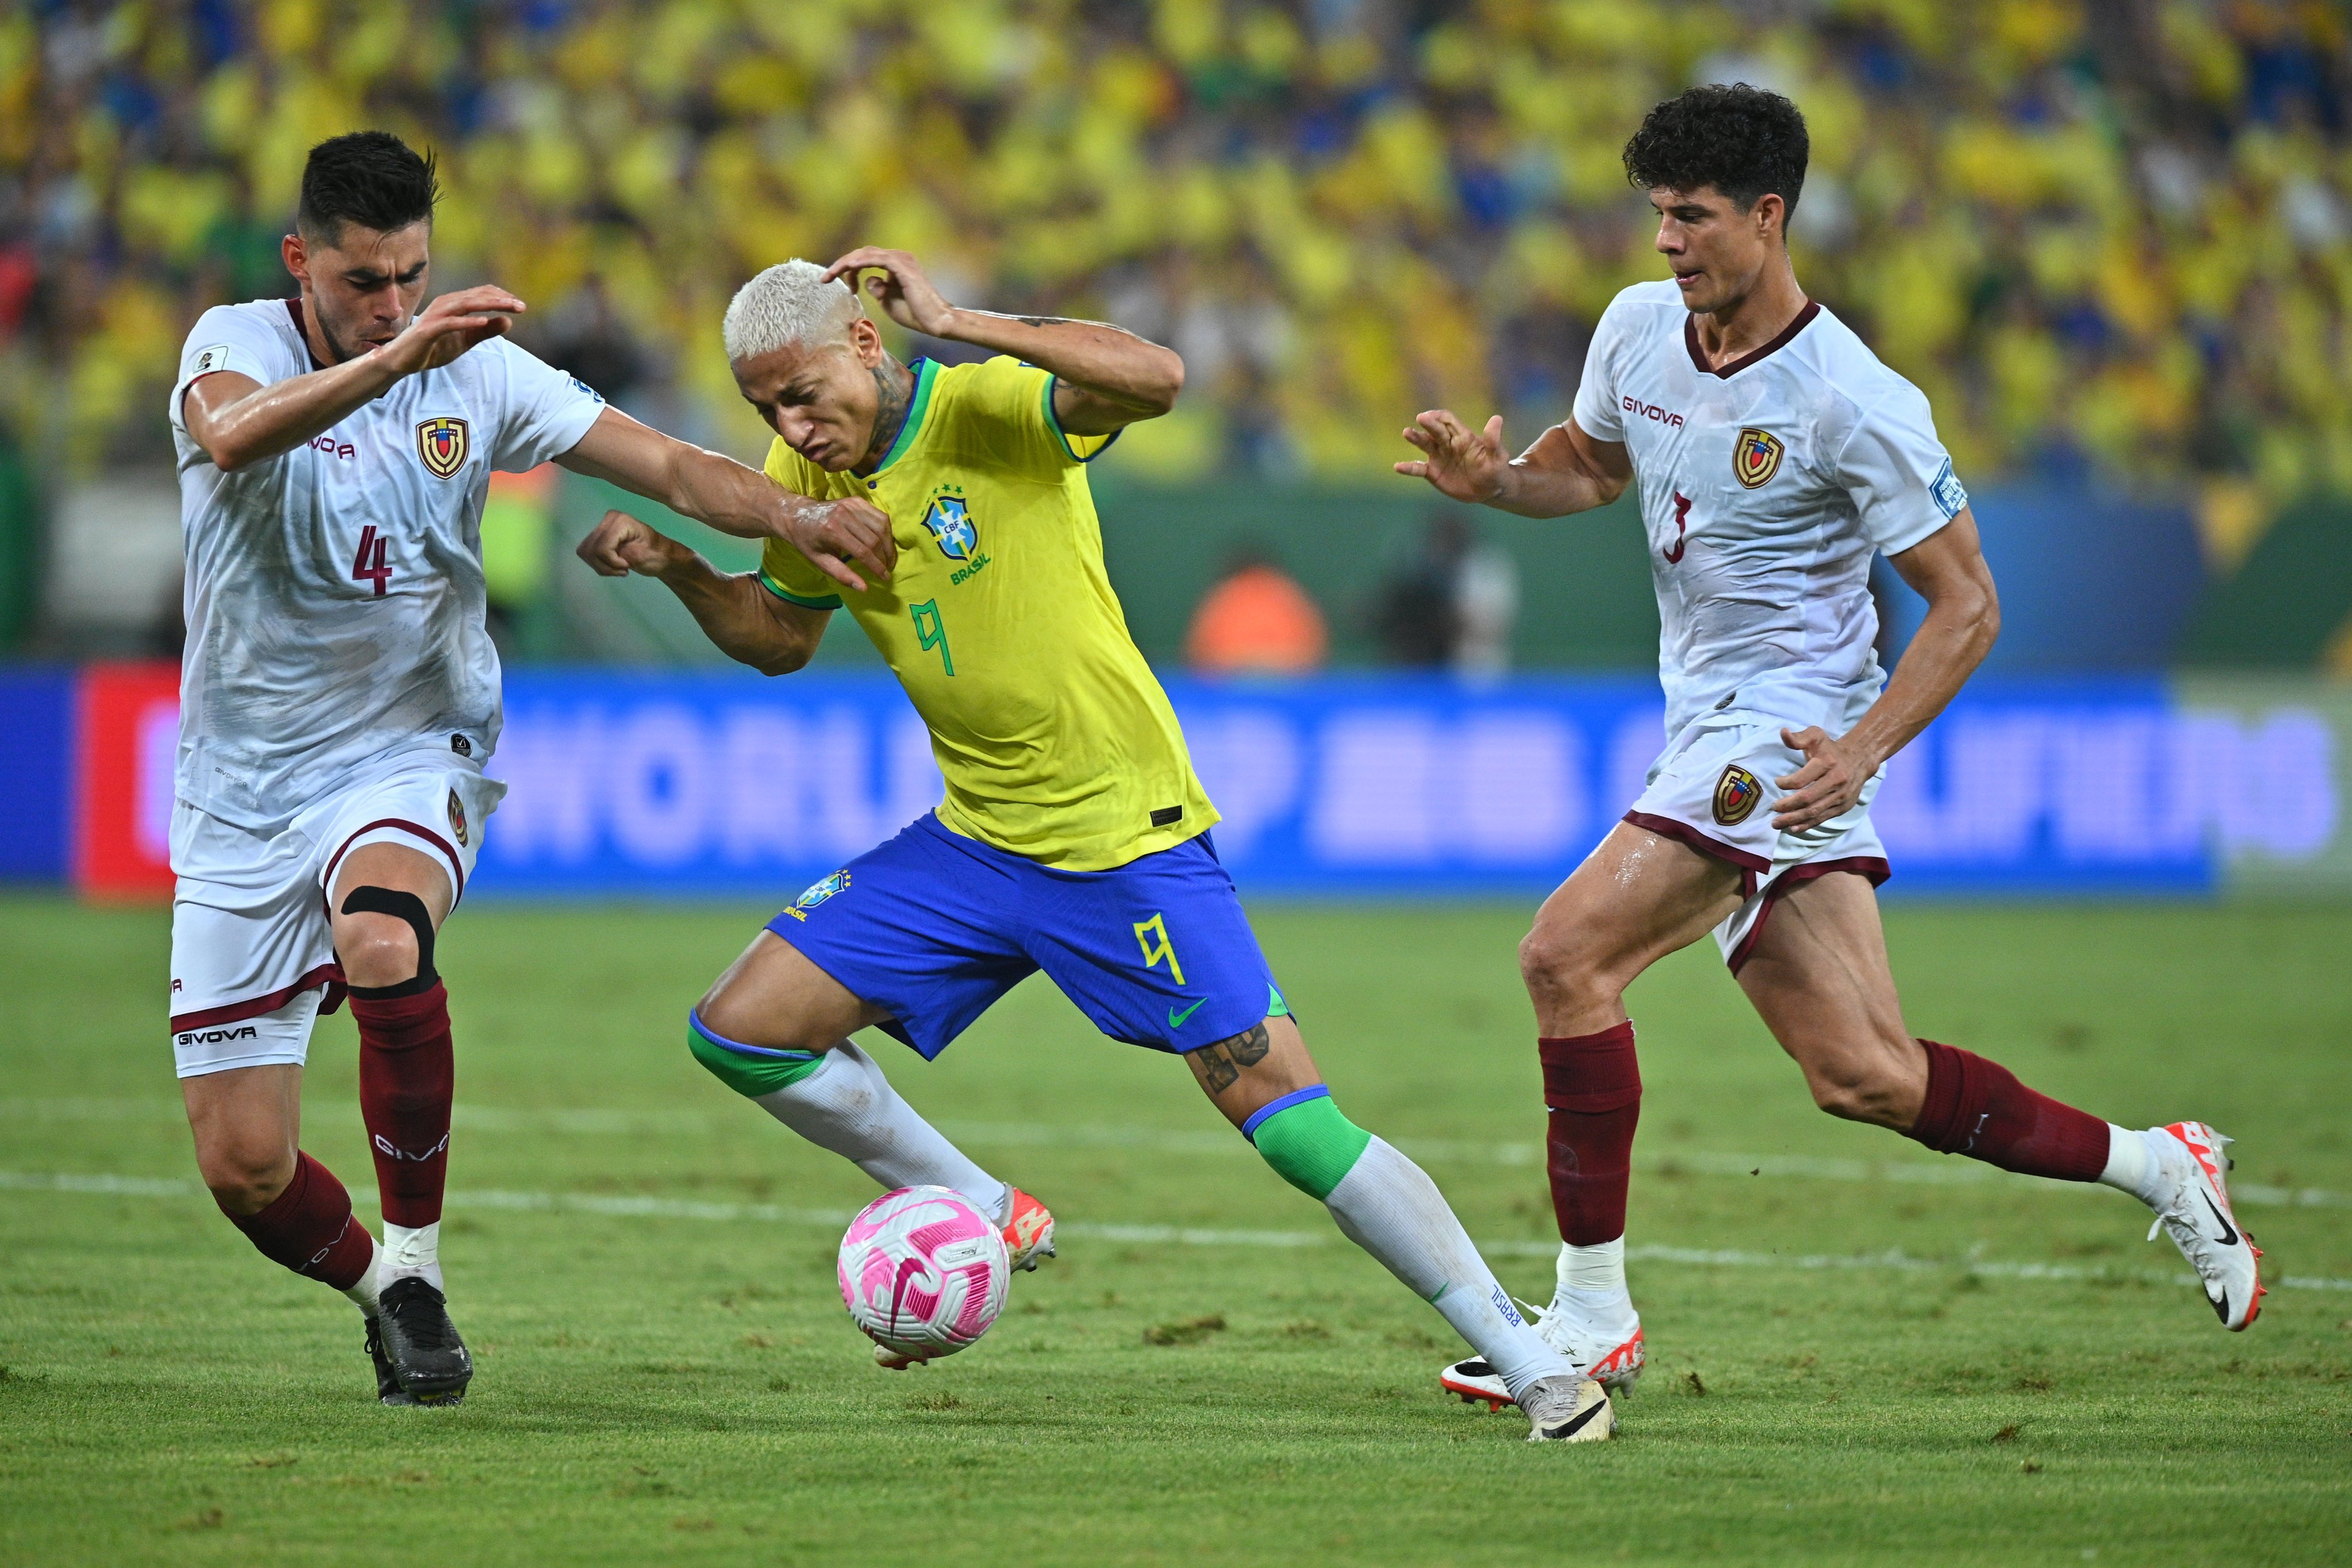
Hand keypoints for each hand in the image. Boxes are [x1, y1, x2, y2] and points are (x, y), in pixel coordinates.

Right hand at [377, 285, 524, 375]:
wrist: (402, 360)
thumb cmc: (433, 347)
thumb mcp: (465, 340)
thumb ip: (485, 331)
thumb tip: (508, 321)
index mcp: (454, 304)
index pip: (482, 294)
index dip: (502, 297)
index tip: (520, 306)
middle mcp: (445, 304)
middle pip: (477, 296)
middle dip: (501, 300)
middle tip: (521, 306)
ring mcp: (436, 316)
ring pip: (465, 304)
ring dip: (488, 305)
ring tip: (508, 307)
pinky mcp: (428, 329)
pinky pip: (450, 322)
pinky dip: (466, 321)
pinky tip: (483, 321)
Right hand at [575, 510, 682, 577]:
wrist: (661, 556)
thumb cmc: (656, 555)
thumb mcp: (639, 556)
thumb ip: (617, 554)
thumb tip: (597, 552)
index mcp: (620, 520)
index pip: (602, 547)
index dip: (612, 562)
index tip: (627, 566)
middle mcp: (608, 519)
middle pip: (591, 550)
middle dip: (605, 566)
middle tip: (624, 569)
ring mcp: (602, 526)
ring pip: (586, 553)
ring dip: (601, 566)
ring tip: (619, 568)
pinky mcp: (598, 536)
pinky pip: (587, 554)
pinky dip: (599, 564)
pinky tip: (613, 565)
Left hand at [781, 494, 895, 592]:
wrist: (798, 514)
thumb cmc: (808, 541)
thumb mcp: (819, 562)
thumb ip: (842, 575)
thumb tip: (864, 588)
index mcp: (832, 531)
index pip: (863, 551)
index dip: (877, 566)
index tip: (885, 577)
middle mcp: (844, 515)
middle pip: (874, 539)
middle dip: (885, 557)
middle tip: (889, 568)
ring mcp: (851, 505)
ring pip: (881, 525)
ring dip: (889, 543)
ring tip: (890, 557)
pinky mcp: (857, 500)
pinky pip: (879, 515)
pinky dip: (886, 529)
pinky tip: (885, 541)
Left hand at [821, 247, 956, 336]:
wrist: (936, 321)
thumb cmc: (915, 314)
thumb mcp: (888, 300)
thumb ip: (877, 289)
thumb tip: (867, 281)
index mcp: (895, 264)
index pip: (865, 259)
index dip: (848, 270)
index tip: (837, 285)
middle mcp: (898, 257)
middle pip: (862, 254)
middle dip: (841, 264)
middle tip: (824, 278)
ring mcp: (901, 260)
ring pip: (866, 254)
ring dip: (845, 263)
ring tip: (830, 275)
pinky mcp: (903, 267)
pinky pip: (876, 259)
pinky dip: (860, 262)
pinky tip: (847, 268)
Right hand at [1395, 410, 1510, 502]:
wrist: (1490, 490)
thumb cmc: (1496, 470)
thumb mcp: (1498, 457)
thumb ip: (1494, 440)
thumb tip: (1497, 418)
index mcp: (1463, 436)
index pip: (1448, 420)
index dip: (1439, 416)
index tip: (1431, 416)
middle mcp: (1448, 443)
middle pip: (1435, 430)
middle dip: (1429, 424)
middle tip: (1421, 419)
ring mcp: (1439, 457)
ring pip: (1424, 444)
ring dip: (1415, 438)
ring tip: (1406, 432)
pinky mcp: (1433, 472)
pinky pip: (1418, 469)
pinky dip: (1408, 468)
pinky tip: (1398, 467)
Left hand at [1772, 726, 1878, 832]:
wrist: (1861, 759)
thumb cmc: (1831, 748)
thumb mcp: (1816, 736)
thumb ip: (1798, 738)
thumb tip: (1783, 732)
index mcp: (1827, 763)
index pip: (1802, 779)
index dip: (1786, 783)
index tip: (1776, 782)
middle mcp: (1836, 780)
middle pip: (1807, 798)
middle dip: (1787, 806)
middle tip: (1773, 808)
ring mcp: (1841, 796)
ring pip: (1814, 812)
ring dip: (1793, 819)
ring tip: (1776, 823)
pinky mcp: (1843, 806)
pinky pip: (1823, 818)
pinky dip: (1807, 824)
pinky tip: (1793, 828)